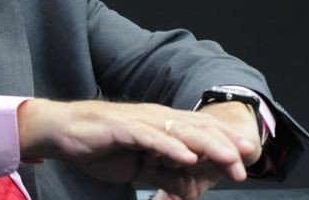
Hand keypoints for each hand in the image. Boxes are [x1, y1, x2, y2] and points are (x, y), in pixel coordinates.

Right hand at [17, 99, 257, 198]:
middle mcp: (154, 119)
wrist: (61, 132)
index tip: (247, 159)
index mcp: (159, 127)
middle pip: (196, 130)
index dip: (223, 143)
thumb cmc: (98, 146)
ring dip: (206, 146)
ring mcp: (139, 122)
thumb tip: (188, 188)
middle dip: (224, 146)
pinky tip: (186, 157)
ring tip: (228, 159)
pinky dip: (170, 147)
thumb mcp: (137, 167)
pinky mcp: (122, 128)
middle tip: (247, 163)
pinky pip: (151, 138)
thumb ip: (163, 175)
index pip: (198, 132)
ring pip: (179, 132)